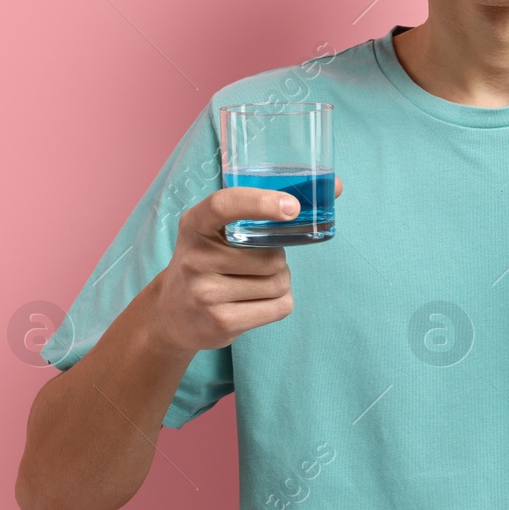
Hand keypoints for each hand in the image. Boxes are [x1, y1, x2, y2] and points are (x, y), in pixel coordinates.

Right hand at [147, 177, 344, 354]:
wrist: (172, 312)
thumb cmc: (212, 260)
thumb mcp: (219, 229)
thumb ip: (265, 209)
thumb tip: (336, 186)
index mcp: (196, 223)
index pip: (225, 205)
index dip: (261, 202)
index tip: (292, 207)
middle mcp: (196, 257)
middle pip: (272, 256)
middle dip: (276, 260)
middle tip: (252, 265)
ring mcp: (204, 292)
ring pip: (279, 282)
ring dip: (278, 282)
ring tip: (249, 284)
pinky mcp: (219, 322)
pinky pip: (279, 307)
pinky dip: (278, 304)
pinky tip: (251, 304)